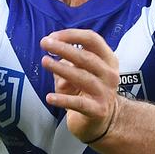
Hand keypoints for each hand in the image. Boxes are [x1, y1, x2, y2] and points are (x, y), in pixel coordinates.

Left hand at [40, 29, 118, 144]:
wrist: (104, 118)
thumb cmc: (88, 87)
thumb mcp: (79, 70)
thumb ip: (67, 61)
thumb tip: (52, 53)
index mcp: (108, 58)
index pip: (92, 39)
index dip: (72, 35)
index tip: (52, 36)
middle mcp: (109, 74)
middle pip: (86, 57)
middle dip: (63, 48)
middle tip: (45, 43)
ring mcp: (105, 92)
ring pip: (82, 77)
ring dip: (61, 68)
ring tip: (45, 61)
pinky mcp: (98, 110)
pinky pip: (78, 103)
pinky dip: (63, 99)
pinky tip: (50, 97)